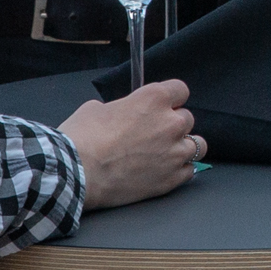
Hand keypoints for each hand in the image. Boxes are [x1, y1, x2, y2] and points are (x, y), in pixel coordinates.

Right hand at [61, 78, 202, 208]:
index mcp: (154, 99)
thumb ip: (121, 107)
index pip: (180, 90)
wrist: (74, 173)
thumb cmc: (82, 139)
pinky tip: (163, 171)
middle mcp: (171, 123)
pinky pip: (189, 170)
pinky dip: (179, 170)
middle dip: (172, 124)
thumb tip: (122, 113)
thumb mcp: (97, 108)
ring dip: (181, 146)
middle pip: (187, 118)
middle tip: (153, 134)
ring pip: (196, 144)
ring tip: (163, 153)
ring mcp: (174, 153)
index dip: (169, 98)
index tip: (162, 106)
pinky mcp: (170, 179)